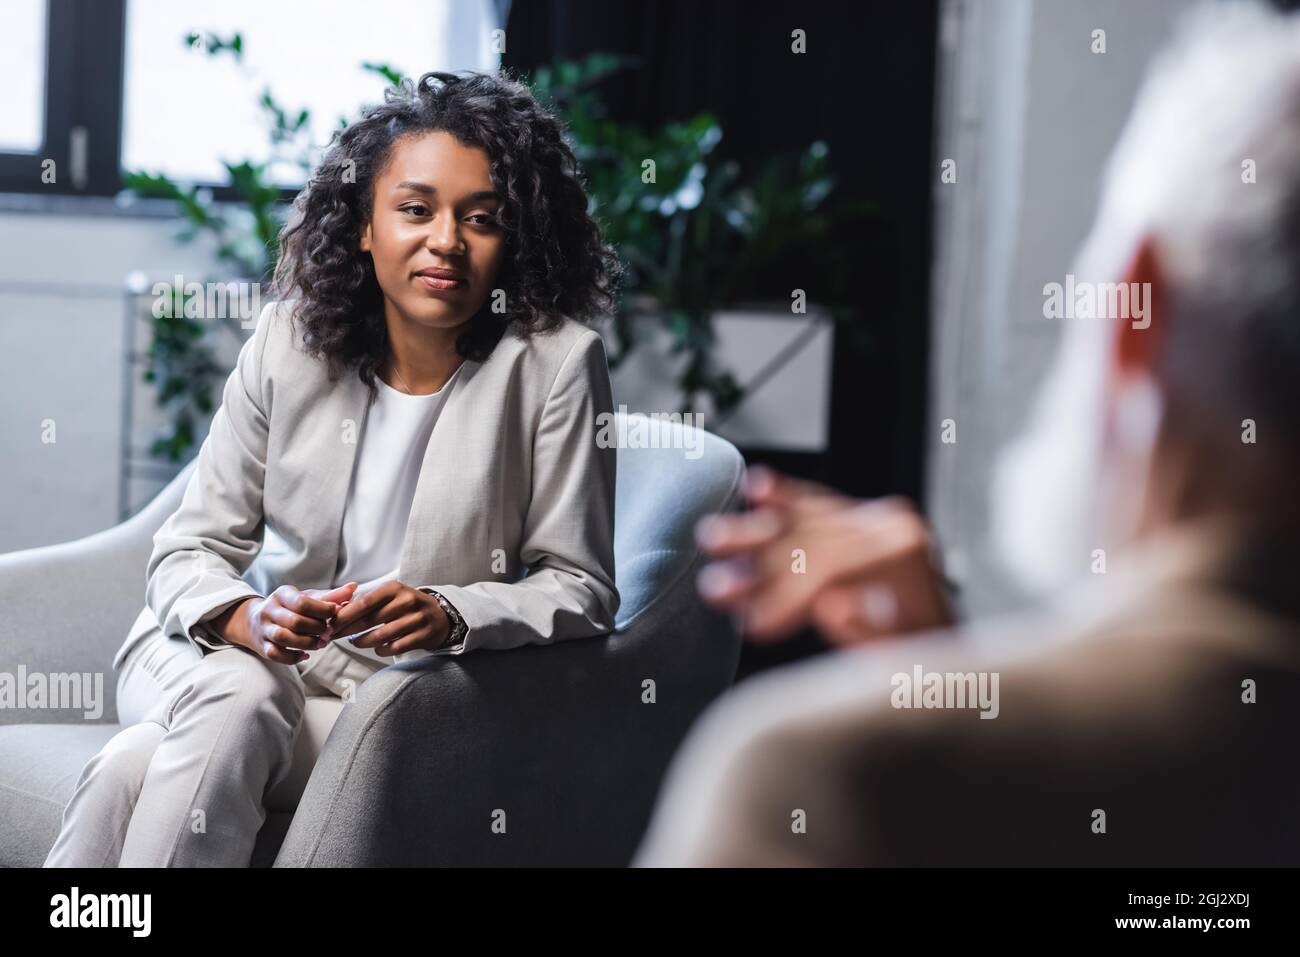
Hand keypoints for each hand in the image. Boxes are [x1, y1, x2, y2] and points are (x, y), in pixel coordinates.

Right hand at [214, 582, 357, 664]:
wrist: (254, 619)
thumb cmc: (289, 607)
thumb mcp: (307, 597)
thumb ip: (330, 596)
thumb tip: (353, 587)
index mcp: (282, 594)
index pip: (303, 602)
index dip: (323, 610)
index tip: (337, 613)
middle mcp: (270, 610)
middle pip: (295, 621)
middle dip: (316, 629)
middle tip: (330, 632)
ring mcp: (264, 628)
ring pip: (283, 637)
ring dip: (306, 643)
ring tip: (321, 644)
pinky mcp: (262, 646)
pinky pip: (275, 654)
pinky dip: (292, 657)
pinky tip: (305, 655)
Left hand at [327, 580, 450, 656]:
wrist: (439, 616)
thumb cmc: (406, 606)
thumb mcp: (390, 595)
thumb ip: (366, 601)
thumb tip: (337, 612)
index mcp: (394, 588)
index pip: (363, 603)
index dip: (344, 616)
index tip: (329, 625)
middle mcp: (406, 601)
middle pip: (368, 620)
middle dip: (347, 630)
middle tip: (333, 637)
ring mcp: (416, 619)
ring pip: (380, 636)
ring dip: (362, 642)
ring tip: (355, 642)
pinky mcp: (422, 636)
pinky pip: (394, 648)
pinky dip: (381, 650)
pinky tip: (378, 648)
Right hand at [694, 466, 952, 646]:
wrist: (948, 658)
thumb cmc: (925, 662)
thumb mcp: (904, 658)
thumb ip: (871, 631)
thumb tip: (832, 604)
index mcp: (902, 552)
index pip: (829, 565)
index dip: (785, 596)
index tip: (753, 623)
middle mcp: (891, 527)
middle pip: (810, 538)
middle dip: (758, 566)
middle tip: (717, 584)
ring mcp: (878, 522)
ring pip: (804, 518)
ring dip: (755, 532)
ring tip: (712, 538)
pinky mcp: (864, 525)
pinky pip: (818, 506)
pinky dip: (787, 498)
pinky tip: (758, 487)